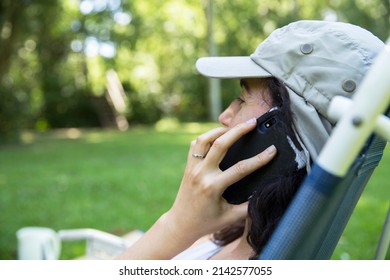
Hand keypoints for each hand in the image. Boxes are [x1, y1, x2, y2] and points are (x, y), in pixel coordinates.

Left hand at [165, 118, 276, 244]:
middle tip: (252, 122)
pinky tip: (217, 137)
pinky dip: (206, 138)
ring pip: (204, 140)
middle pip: (220, 145)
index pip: (240, 169)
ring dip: (219, 130)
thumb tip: (264, 191)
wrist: (181, 224)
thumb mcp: (230, 217)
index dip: (259, 159)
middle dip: (238, 131)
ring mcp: (192, 168)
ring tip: (233, 128)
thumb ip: (248, 206)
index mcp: (213, 187)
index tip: (272, 150)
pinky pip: (195, 145)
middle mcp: (201, 174)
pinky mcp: (188, 166)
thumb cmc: (207, 222)